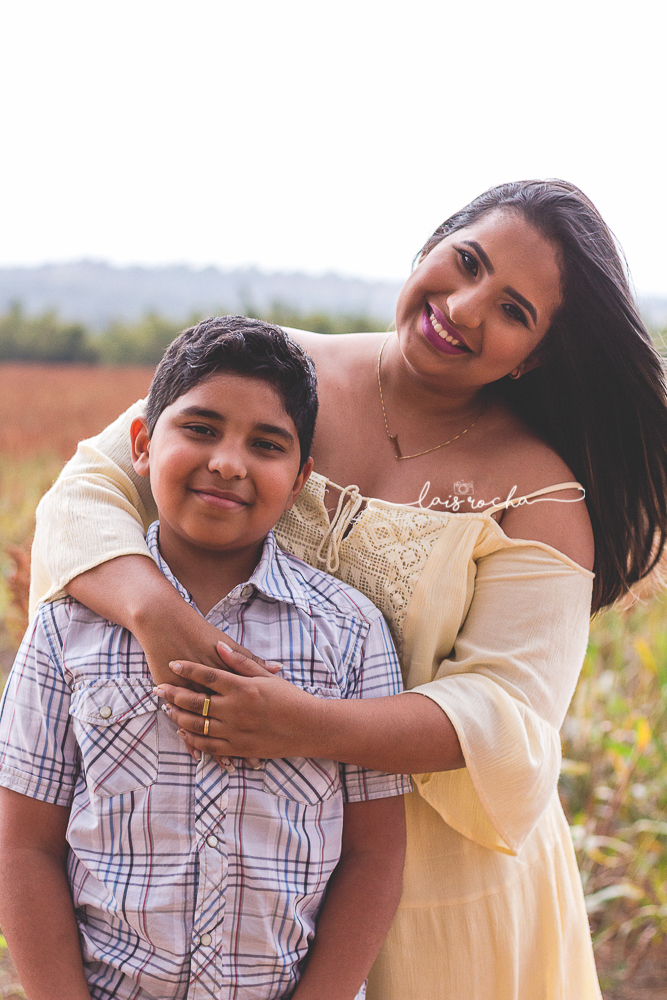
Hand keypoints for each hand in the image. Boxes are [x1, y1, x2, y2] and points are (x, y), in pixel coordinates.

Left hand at [154, 642, 321, 762]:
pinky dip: (193, 739)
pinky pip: (208, 745)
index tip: (173, 664)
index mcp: (242, 688)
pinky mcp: (238, 748)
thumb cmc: (290, 698)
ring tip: (167, 708)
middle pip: (195, 701)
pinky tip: (183, 732)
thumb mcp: (265, 676)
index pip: (207, 675)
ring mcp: (235, 731)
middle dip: (173, 694)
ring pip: (197, 725)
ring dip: (178, 717)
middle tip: (159, 688)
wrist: (309, 727)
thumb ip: (240, 662)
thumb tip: (219, 646)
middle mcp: (235, 709)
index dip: (187, 669)